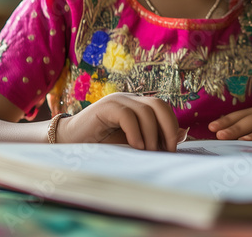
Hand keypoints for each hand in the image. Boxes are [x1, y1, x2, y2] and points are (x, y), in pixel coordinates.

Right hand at [57, 92, 183, 150]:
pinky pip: (127, 115)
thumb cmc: (101, 144)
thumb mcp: (132, 142)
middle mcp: (129, 99)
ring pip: (146, 110)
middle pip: (159, 104)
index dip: (171, 127)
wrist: (68, 142)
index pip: (163, 108)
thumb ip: (154, 137)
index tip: (171, 149)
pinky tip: (136, 146)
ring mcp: (117, 100)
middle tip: (167, 150)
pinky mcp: (105, 107)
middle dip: (168, 127)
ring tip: (149, 152)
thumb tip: (183, 135)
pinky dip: (136, 132)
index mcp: (137, 105)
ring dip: (152, 134)